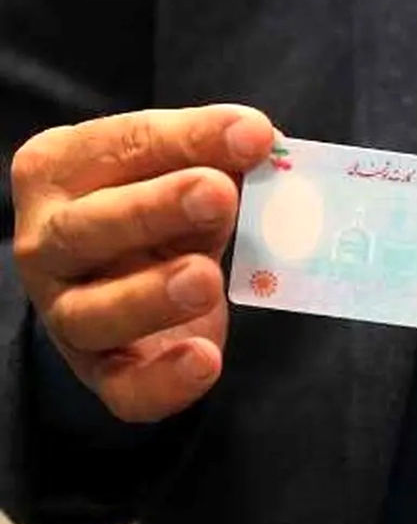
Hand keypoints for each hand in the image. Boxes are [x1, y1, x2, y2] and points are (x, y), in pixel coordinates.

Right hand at [11, 105, 273, 421]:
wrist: (141, 279)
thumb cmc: (166, 208)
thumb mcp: (187, 169)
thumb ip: (221, 156)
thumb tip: (263, 143)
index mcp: (61, 169)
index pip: (123, 146)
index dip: (189, 138)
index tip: (253, 134)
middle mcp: (47, 241)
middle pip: (89, 227)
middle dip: (156, 209)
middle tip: (218, 195)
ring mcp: (66, 312)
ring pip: (92, 313)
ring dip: (150, 295)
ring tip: (206, 279)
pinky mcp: (104, 372)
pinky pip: (123, 389)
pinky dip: (162, 382)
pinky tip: (204, 361)